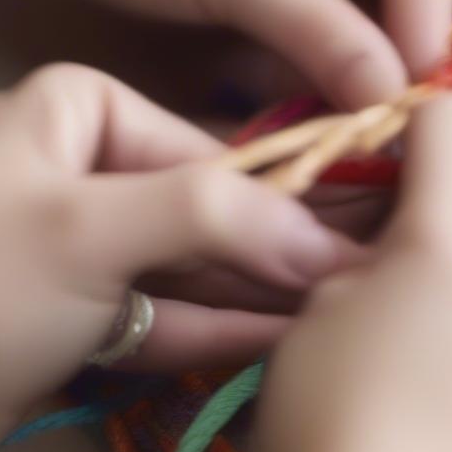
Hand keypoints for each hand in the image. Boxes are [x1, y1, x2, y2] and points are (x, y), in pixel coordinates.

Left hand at [0, 63, 362, 438]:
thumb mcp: (87, 226)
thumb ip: (216, 213)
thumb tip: (326, 237)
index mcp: (84, 112)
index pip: (215, 148)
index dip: (292, 194)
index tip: (359, 234)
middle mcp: (90, 169)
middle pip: (213, 209)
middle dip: (284, 252)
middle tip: (368, 279)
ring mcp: (89, 248)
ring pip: (198, 267)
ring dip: (264, 295)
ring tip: (342, 312)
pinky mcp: (87, 317)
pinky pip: (172, 314)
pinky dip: (224, 330)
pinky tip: (288, 339)